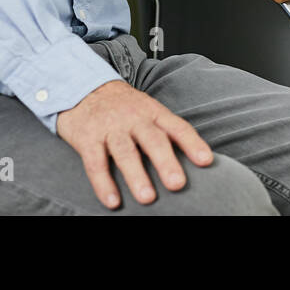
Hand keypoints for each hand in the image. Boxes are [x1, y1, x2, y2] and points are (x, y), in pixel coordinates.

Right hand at [56, 79, 214, 209]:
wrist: (83, 88)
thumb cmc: (123, 107)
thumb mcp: (146, 110)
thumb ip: (164, 131)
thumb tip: (190, 159)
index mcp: (153, 112)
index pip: (177, 127)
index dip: (192, 143)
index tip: (206, 161)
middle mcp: (134, 119)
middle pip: (153, 140)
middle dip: (166, 162)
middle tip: (178, 184)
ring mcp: (110, 128)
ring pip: (125, 152)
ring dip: (137, 176)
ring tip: (148, 198)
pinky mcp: (87, 138)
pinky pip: (95, 163)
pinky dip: (103, 184)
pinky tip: (113, 202)